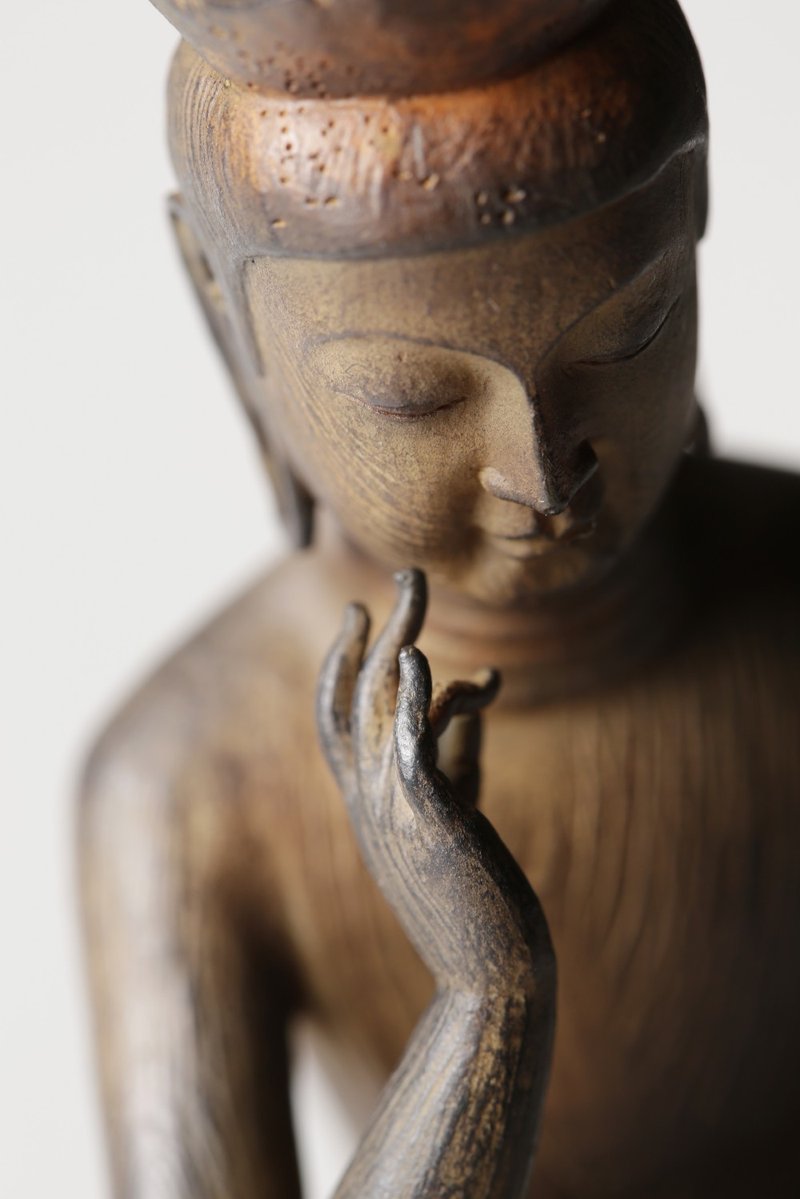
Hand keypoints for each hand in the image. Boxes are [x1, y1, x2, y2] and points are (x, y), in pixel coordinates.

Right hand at [317, 569, 552, 996]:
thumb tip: (476, 685)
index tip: (361, 612)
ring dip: (399, 639)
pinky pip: (412, 748)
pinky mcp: (431, 821)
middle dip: (378, 631)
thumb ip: (460, 750)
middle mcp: (367, 799)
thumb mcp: (458, 810)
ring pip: (379, 708)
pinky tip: (428, 660)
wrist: (490, 973)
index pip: (337, 719)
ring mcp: (392, 809)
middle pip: (355, 696)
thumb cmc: (477, 896)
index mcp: (366, 800)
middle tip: (404, 574)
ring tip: (416, 585)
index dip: (344, 661)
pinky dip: (416, 700)